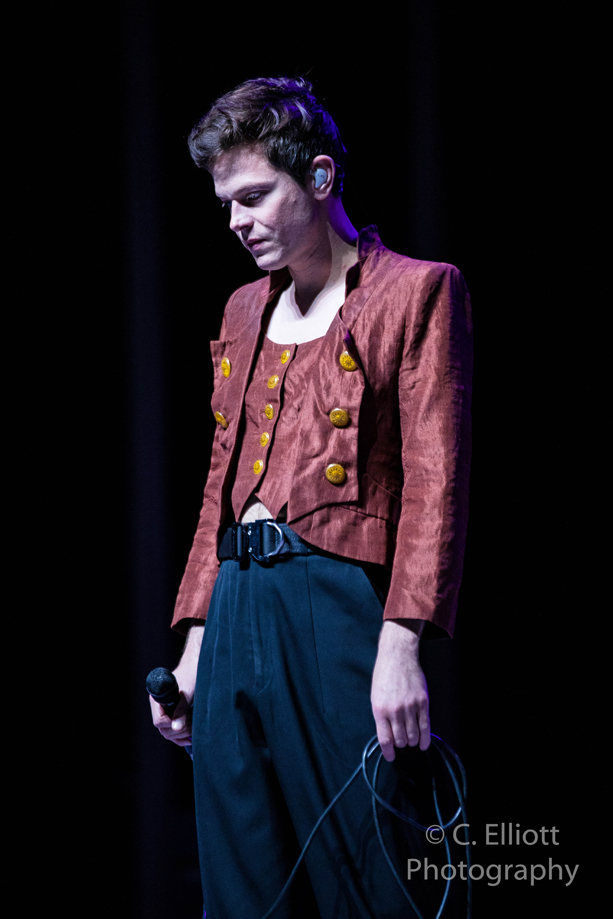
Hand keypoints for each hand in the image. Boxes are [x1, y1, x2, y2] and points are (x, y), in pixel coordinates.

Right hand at [149, 622, 203, 747]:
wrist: (198, 665)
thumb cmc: (193, 674)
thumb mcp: (188, 692)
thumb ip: (182, 709)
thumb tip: (176, 728)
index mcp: (158, 698)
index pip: (159, 721)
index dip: (172, 724)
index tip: (185, 718)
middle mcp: (159, 706)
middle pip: (163, 729)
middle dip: (179, 730)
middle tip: (193, 722)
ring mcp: (166, 711)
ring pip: (169, 733)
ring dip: (182, 734)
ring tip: (194, 724)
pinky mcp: (174, 715)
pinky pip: (174, 733)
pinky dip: (182, 737)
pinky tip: (191, 737)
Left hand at [371, 620, 430, 760]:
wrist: (398, 656)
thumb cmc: (384, 675)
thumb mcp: (376, 696)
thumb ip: (382, 716)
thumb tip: (388, 736)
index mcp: (379, 709)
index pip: (385, 739)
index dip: (388, 752)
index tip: (391, 757)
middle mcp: (394, 710)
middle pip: (400, 739)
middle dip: (401, 744)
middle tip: (402, 741)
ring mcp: (410, 707)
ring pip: (413, 735)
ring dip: (412, 741)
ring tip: (411, 739)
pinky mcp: (422, 702)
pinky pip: (426, 726)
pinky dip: (425, 739)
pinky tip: (424, 744)